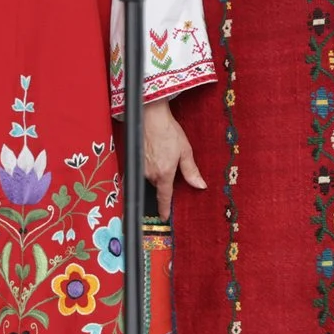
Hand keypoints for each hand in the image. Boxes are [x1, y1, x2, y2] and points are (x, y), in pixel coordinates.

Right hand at [142, 100, 206, 217]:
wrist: (150, 116)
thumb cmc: (168, 131)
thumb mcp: (185, 151)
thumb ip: (191, 171)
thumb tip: (200, 186)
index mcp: (165, 173)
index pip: (164, 196)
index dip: (164, 209)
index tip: (164, 217)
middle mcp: (150, 173)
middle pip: (158, 184)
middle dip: (164, 179)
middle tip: (169, 162)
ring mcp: (140, 167)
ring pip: (150, 176)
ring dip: (156, 171)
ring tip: (162, 153)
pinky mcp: (134, 159)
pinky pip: (141, 170)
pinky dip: (146, 167)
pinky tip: (150, 155)